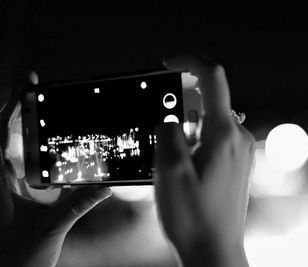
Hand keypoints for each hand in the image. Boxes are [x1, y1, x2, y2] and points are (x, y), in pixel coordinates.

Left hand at [0, 73, 111, 266]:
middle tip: (38, 89)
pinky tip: (53, 147)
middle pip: (7, 133)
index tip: (29, 84)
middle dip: (20, 107)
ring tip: (45, 109)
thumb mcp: (49, 229)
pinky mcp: (18, 194)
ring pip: (15, 147)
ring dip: (28, 126)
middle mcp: (3, 179)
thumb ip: (77, 205)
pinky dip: (37, 148)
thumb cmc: (15, 259)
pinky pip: (26, 163)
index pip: (3, 133)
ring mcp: (10, 186)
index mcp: (1, 181)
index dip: (15, 105)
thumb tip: (104, 186)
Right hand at [155, 54, 254, 266]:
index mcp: (224, 134)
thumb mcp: (169, 171)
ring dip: (186, 129)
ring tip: (172, 162)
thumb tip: (170, 118)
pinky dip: (196, 141)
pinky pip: (214, 138)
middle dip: (181, 106)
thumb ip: (167, 133)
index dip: (189, 61)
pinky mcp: (237, 163)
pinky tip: (184, 167)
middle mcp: (238, 137)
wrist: (214, 250)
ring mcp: (240, 151)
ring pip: (209, 122)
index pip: (212, 77)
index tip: (168, 64)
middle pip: (208, 101)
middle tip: (162, 134)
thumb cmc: (194, 217)